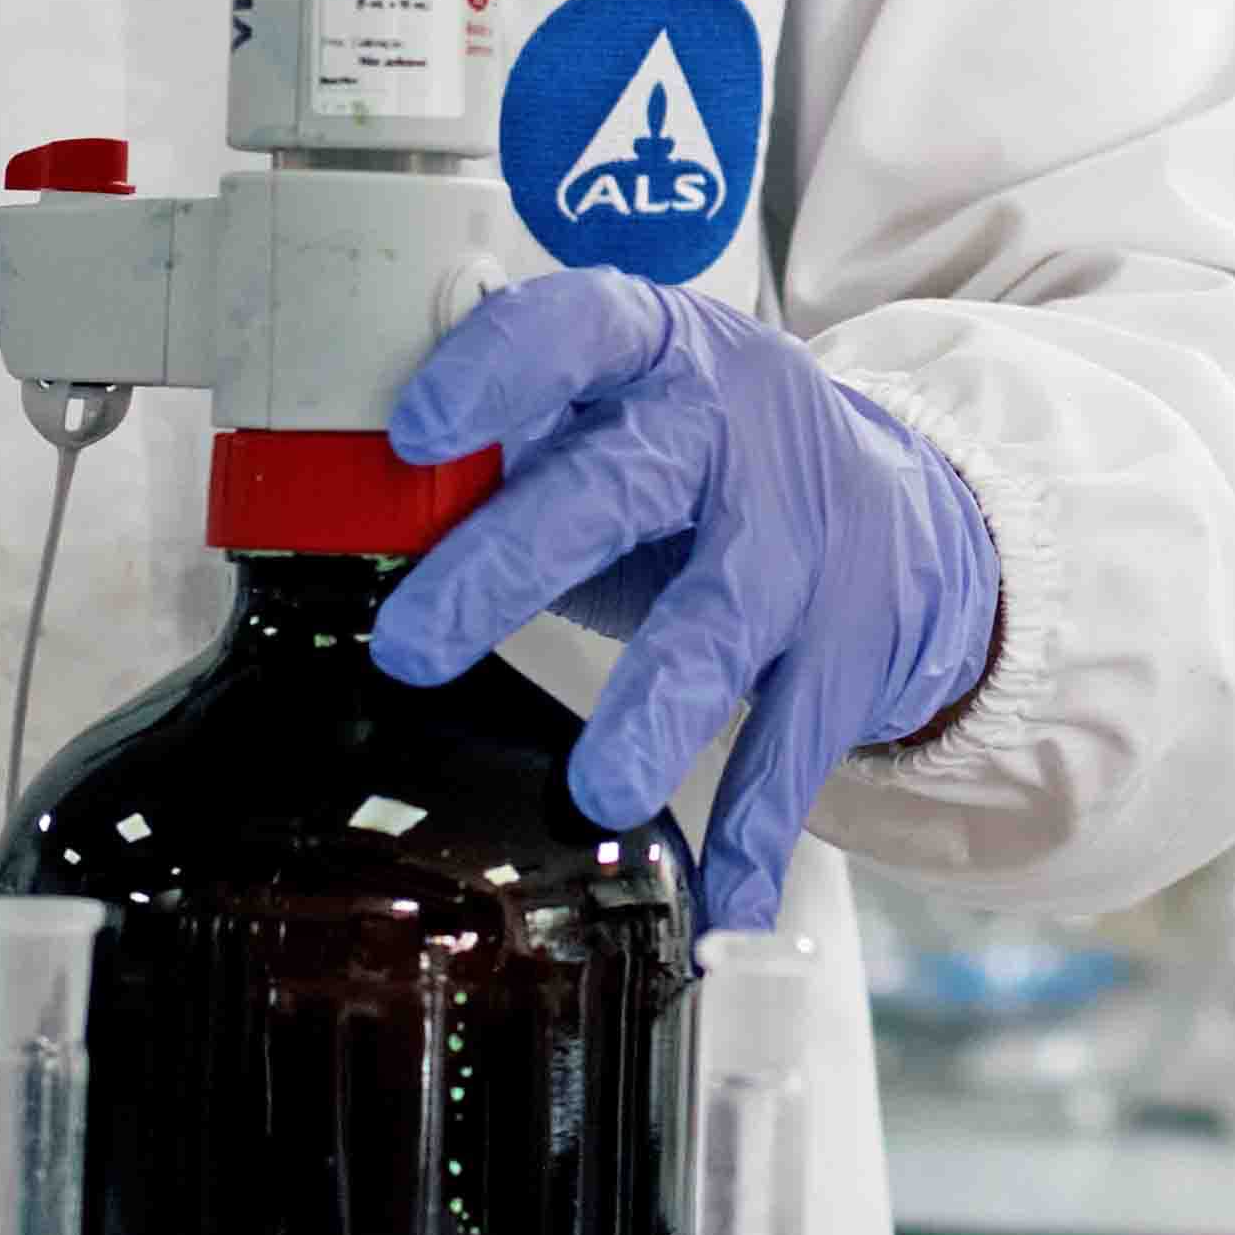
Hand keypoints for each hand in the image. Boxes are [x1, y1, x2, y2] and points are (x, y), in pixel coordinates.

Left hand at [372, 273, 999, 935]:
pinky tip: (725, 906)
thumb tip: (335, 507)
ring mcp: (799, 540)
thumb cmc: (697, 463)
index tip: (413, 433)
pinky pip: (796, 741)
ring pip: (725, 619)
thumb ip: (500, 454)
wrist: (899, 506)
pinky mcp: (846, 643)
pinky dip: (757, 830)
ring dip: (661, 705)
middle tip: (412, 644)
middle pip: (624, 484)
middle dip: (515, 560)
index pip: (576, 328)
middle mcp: (733, 431)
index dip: (497, 371)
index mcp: (655, 352)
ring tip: (599, 791)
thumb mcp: (610, 418)